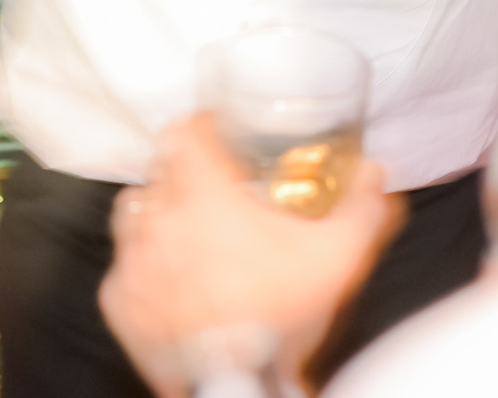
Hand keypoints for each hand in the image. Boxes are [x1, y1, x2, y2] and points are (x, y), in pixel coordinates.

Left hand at [100, 115, 400, 397]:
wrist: (237, 383)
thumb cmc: (278, 316)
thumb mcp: (339, 256)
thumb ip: (363, 207)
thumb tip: (377, 175)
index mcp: (204, 193)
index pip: (184, 131)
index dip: (200, 125)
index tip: (215, 130)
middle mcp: (159, 218)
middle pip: (160, 170)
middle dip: (184, 172)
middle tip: (214, 189)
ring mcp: (133, 261)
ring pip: (133, 214)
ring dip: (157, 215)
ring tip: (186, 231)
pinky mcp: (119, 302)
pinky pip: (123, 269)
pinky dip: (143, 269)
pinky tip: (170, 282)